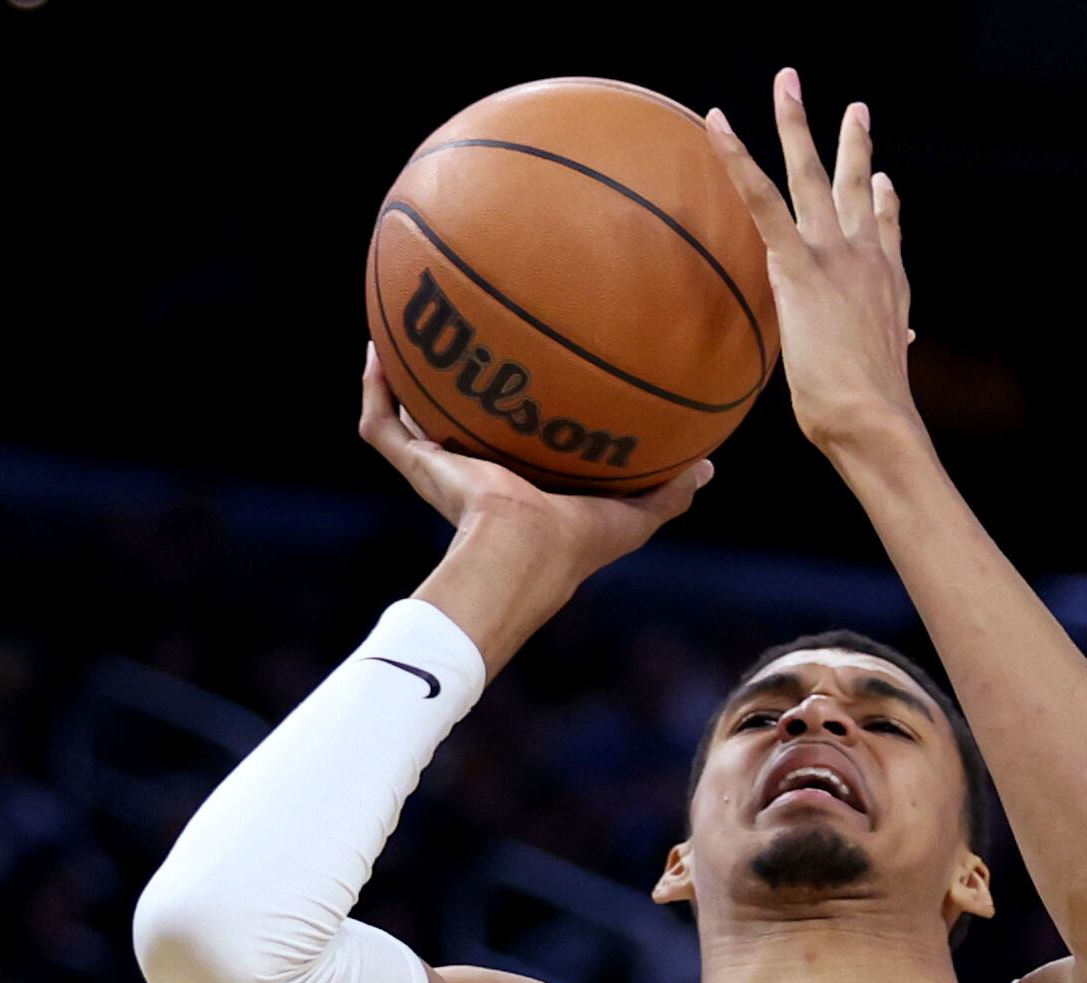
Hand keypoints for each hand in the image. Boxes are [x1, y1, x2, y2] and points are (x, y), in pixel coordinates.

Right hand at [362, 349, 709, 675]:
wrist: (526, 550)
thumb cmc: (579, 541)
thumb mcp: (636, 513)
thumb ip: (671, 489)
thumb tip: (711, 467)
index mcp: (520, 484)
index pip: (512, 442)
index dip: (513, 411)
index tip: (520, 371)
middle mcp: (475, 473)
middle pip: (455, 424)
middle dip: (451, 387)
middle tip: (456, 338)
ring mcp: (441, 468)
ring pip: (409, 419)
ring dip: (400, 380)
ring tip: (402, 330)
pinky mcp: (419, 464)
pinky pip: (383, 424)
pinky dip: (375, 389)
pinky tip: (378, 348)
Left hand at [706, 71, 921, 459]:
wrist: (874, 418)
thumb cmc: (871, 415)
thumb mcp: (877, 377)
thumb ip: (878, 355)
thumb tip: (892, 361)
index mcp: (887, 286)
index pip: (886, 234)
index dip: (886, 206)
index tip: (886, 181)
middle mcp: (867, 258)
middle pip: (859, 188)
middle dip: (855, 144)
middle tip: (856, 109)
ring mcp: (835, 254)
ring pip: (812, 174)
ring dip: (797, 124)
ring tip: (788, 83)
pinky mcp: (800, 263)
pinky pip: (762, 199)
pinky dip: (738, 159)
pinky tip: (719, 124)